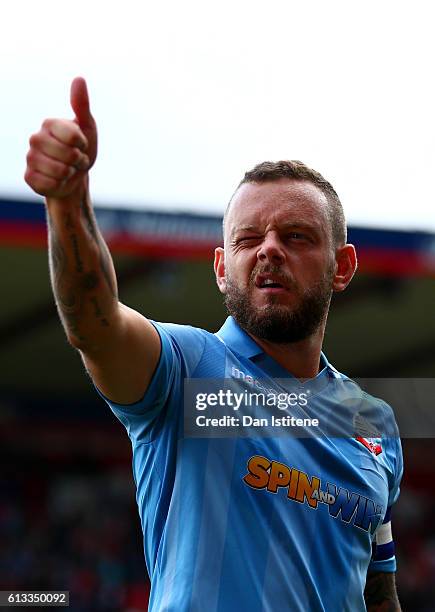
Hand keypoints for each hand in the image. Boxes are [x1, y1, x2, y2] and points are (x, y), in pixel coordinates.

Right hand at [24, 77, 97, 198]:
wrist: (74, 176)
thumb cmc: (81, 150)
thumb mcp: (87, 127)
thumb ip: (82, 105)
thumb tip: (79, 78)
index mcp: (49, 124)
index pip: (73, 136)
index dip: (83, 144)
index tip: (81, 144)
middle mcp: (35, 138)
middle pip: (68, 155)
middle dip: (78, 161)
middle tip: (76, 160)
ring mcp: (31, 158)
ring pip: (60, 171)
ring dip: (70, 174)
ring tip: (68, 169)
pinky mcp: (29, 177)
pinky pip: (50, 184)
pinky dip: (60, 185)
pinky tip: (58, 181)